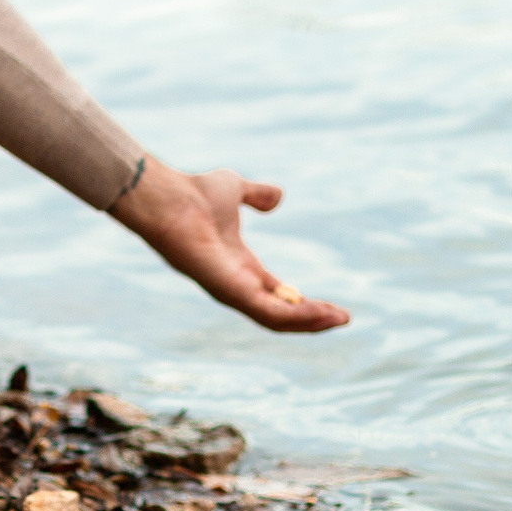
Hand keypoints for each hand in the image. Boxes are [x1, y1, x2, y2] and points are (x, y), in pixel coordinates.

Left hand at [109, 158, 349, 332]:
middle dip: (312, 318)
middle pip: (280, 313)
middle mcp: (236, 283)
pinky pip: (268, 312)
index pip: (277, 295)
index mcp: (240, 266)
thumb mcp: (236, 188)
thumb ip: (257, 194)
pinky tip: (320, 312)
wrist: (169, 196)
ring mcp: (231, 290)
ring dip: (309, 322)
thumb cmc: (194, 192)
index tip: (332, 305)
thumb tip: (277, 196)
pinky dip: (296, 315)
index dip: (304, 302)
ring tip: (339, 319)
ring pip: (276, 319)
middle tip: (342, 318)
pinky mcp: (229, 290)